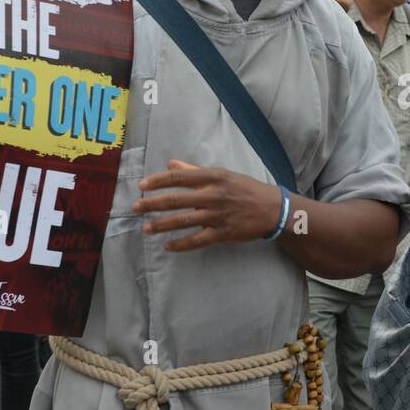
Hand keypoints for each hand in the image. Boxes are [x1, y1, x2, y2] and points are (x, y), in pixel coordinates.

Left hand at [134, 159, 282, 250]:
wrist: (273, 209)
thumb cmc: (246, 189)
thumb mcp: (223, 174)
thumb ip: (195, 170)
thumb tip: (171, 164)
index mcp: (214, 177)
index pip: (179, 177)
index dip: (158, 181)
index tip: (142, 185)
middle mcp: (214, 195)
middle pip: (176, 199)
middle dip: (153, 204)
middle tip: (136, 207)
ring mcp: (218, 215)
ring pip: (183, 221)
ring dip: (162, 225)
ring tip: (146, 228)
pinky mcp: (223, 233)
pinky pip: (197, 240)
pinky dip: (181, 244)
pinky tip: (167, 246)